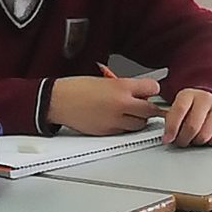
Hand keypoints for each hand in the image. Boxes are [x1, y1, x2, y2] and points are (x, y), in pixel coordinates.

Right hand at [47, 76, 163, 134]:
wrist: (59, 100)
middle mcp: (121, 104)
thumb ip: (124, 86)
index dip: (152, 90)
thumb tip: (139, 91)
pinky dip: (125, 127)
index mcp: (121, 87)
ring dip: (138, 119)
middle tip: (144, 104)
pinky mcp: (108, 132)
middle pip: (150, 110)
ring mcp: (115, 120)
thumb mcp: (105, 80)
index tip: (150, 90)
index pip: (153, 89)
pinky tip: (117, 119)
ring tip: (129, 112)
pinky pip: (125, 131)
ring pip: (140, 124)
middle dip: (149, 107)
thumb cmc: (77, 88)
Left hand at [163, 89, 211, 146]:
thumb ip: (172, 119)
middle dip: (183, 139)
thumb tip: (167, 137)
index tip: (167, 139)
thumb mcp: (180, 106)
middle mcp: (205, 99)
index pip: (179, 110)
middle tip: (180, 141)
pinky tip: (206, 137)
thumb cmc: (193, 106)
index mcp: (189, 94)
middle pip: (192, 126)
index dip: (172, 127)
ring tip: (193, 138)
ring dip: (196, 142)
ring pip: (204, 135)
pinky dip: (209, 143)